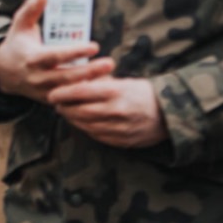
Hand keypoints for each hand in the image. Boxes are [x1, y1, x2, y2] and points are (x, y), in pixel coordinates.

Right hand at [0, 0, 113, 103]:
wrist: (4, 73)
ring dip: (91, 85)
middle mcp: (38, 77)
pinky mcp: (50, 100)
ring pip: (70, 92)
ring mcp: (44, 91)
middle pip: (66, 77)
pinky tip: (104, 88)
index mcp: (32, 58)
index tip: (94, 46)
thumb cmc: (17, 44)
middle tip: (110, 63)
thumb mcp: (20, 24)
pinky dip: (86, 96)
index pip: (55, 56)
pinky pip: (70, 100)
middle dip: (89, 71)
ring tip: (111, 77)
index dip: (74, 52)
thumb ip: (32, 8)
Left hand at [48, 76, 168, 148]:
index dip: (62, 94)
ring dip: (73, 120)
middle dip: (64, 108)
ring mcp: (119, 129)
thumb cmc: (146, 94)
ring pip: (86, 126)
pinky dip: (86, 129)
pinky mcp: (122, 141)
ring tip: (66, 112)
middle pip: (80, 111)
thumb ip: (103, 83)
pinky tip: (82, 123)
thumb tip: (79, 81)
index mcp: (116, 92)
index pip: (80, 92)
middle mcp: (116, 111)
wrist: (172, 115)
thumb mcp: (125, 82)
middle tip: (56, 103)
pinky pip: (97, 136)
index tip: (51, 94)